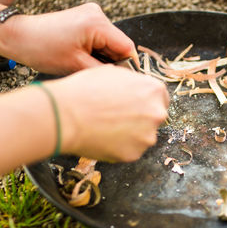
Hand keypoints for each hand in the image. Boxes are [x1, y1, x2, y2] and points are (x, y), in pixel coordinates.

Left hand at [0, 3, 138, 74]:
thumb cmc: (43, 49)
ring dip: (104, 57)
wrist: (21, 36)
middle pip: (120, 45)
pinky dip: (97, 50)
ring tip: (87, 65)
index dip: (128, 66)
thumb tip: (123, 78)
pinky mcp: (87, 19)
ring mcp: (92, 15)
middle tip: (101, 76)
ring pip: (111, 43)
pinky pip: (102, 38)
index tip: (124, 80)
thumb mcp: (78, 66)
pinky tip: (85, 58)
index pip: (127, 47)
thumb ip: (105, 71)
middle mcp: (98, 15)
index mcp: (97, 24)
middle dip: (114, 62)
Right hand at [45, 65, 168, 161]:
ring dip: (132, 133)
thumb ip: (133, 82)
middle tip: (119, 117)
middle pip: (154, 117)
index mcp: (154, 90)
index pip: (161, 97)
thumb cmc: (85, 90)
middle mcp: (157, 114)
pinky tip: (104, 138)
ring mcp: (147, 136)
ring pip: (143, 136)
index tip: (137, 104)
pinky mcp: (134, 154)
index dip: (147, 100)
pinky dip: (120, 146)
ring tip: (108, 127)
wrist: (66, 115)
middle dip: (141, 118)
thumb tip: (135, 87)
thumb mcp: (113, 73)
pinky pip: (131, 150)